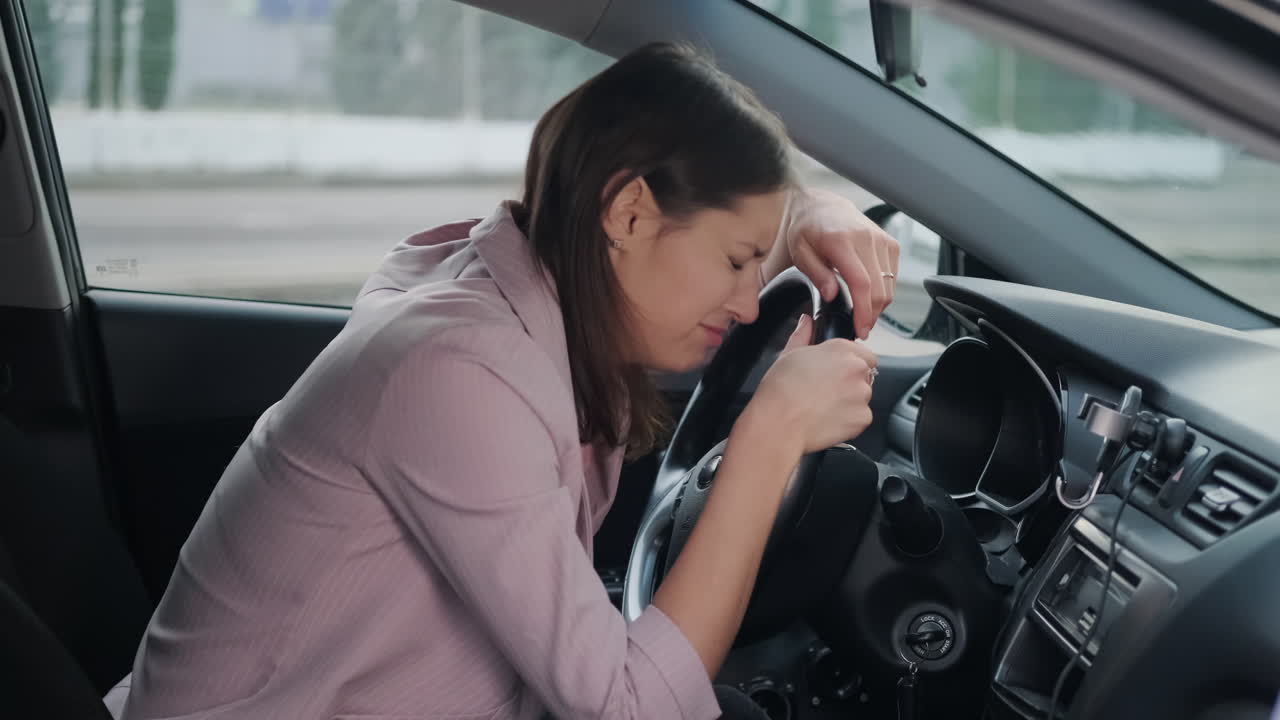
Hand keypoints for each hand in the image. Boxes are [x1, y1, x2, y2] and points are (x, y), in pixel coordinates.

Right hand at [741, 314, 876, 457]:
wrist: (779, 423)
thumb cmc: (780, 390)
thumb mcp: (788, 355)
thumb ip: (803, 335)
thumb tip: (806, 322)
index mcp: (841, 349)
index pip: (864, 354)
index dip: (849, 365)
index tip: (836, 374)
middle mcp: (856, 369)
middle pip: (864, 375)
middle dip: (850, 383)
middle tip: (825, 392)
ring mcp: (862, 394)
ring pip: (862, 397)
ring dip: (849, 402)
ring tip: (822, 406)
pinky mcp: (862, 418)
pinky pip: (860, 418)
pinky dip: (848, 420)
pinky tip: (827, 419)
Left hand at [765, 187, 900, 339]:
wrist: (823, 206)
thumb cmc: (808, 230)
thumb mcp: (800, 252)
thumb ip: (816, 274)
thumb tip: (832, 295)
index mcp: (841, 241)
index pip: (861, 283)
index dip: (864, 311)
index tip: (861, 329)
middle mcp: (866, 238)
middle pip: (879, 288)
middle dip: (872, 314)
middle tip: (860, 327)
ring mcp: (881, 239)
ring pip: (889, 285)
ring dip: (879, 305)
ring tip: (863, 313)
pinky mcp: (890, 243)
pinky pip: (894, 276)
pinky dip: (884, 290)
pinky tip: (869, 295)